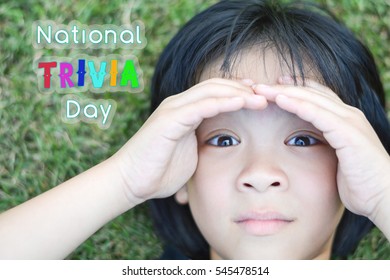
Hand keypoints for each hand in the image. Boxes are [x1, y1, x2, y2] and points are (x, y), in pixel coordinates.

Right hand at [115, 78, 266, 203]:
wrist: (131, 181)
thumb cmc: (159, 171)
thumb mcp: (190, 155)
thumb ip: (204, 145)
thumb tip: (224, 152)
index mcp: (184, 112)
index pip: (216, 93)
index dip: (239, 93)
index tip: (261, 99)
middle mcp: (179, 105)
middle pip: (216, 86)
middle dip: (243, 88)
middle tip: (268, 94)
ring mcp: (173, 109)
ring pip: (211, 91)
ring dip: (238, 92)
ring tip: (261, 98)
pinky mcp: (170, 119)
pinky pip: (201, 105)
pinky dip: (223, 102)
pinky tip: (242, 102)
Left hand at [253, 77, 389, 221]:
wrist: (385, 196)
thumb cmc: (361, 183)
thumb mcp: (340, 160)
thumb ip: (327, 148)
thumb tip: (310, 150)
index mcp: (346, 120)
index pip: (317, 97)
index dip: (295, 90)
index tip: (274, 87)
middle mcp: (348, 115)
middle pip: (310, 93)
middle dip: (283, 87)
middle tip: (259, 84)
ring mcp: (349, 121)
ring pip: (310, 98)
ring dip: (284, 92)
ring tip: (261, 88)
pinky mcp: (347, 131)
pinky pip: (316, 112)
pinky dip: (297, 104)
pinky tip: (279, 99)